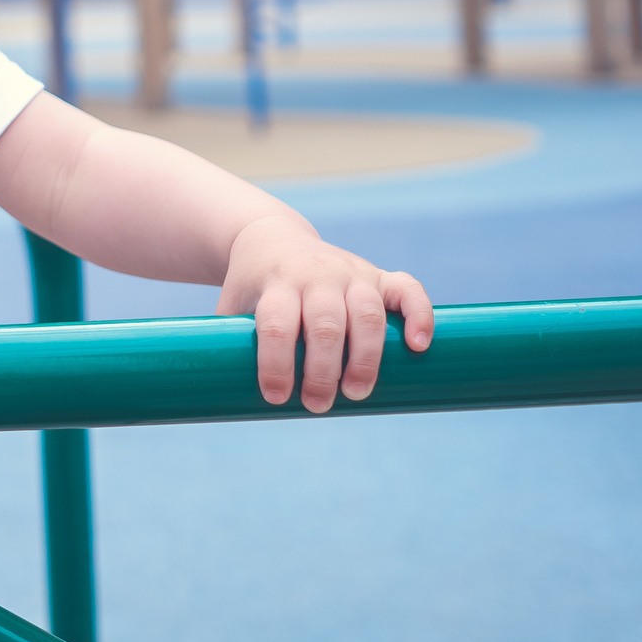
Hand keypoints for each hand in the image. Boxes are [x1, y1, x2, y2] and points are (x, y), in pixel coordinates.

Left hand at [215, 215, 432, 412]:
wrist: (270, 237)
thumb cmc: (252, 288)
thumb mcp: (232, 308)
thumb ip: (228, 347)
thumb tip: (221, 402)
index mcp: (276, 283)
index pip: (277, 323)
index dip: (277, 363)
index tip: (276, 397)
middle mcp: (315, 275)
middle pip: (324, 324)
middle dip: (323, 370)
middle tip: (318, 404)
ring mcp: (351, 272)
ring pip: (365, 313)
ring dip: (366, 357)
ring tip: (357, 392)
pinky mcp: (379, 275)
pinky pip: (408, 289)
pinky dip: (419, 315)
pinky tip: (419, 346)